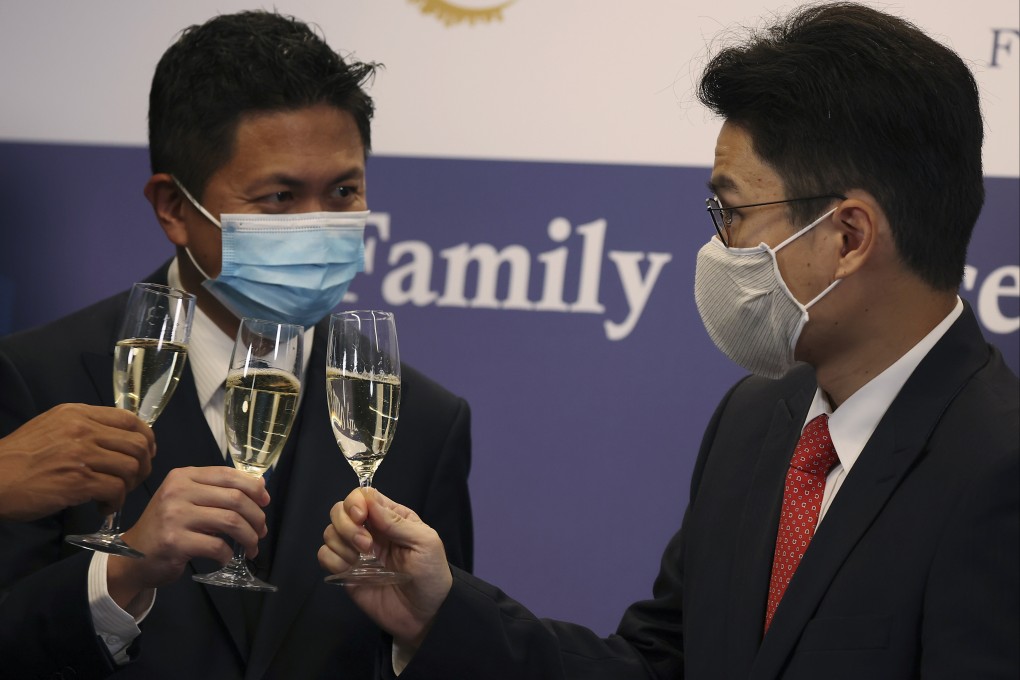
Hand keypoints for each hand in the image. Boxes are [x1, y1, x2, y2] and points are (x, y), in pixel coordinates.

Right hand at [0, 403, 155, 520]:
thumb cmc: (20, 457)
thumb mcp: (52, 427)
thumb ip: (85, 426)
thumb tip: (119, 439)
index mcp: (79, 413)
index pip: (131, 419)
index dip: (146, 438)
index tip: (145, 453)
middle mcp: (83, 429)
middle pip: (138, 444)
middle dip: (143, 465)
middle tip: (131, 480)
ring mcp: (82, 454)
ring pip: (131, 467)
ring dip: (130, 486)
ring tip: (115, 495)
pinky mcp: (78, 481)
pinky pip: (116, 490)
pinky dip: (115, 502)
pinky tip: (103, 506)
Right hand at [108, 466, 269, 611]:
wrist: (131, 558)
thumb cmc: (166, 527)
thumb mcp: (188, 500)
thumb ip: (218, 491)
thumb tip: (261, 486)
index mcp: (183, 476)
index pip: (228, 475)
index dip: (253, 488)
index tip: (265, 502)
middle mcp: (177, 491)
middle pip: (235, 498)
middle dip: (256, 516)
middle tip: (262, 531)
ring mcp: (174, 516)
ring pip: (230, 521)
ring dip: (249, 537)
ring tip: (252, 547)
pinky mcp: (174, 542)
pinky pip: (216, 546)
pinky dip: (227, 555)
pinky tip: (226, 558)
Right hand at [318, 488, 452, 649]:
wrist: (424, 615)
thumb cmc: (431, 575)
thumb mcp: (425, 543)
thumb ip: (397, 522)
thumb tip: (369, 501)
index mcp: (390, 517)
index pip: (362, 495)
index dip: (355, 502)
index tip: (361, 517)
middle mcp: (370, 530)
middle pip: (339, 510)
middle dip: (346, 525)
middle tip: (366, 546)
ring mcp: (355, 551)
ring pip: (329, 532)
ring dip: (341, 544)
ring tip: (362, 560)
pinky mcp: (345, 572)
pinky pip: (324, 556)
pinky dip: (333, 560)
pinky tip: (351, 570)